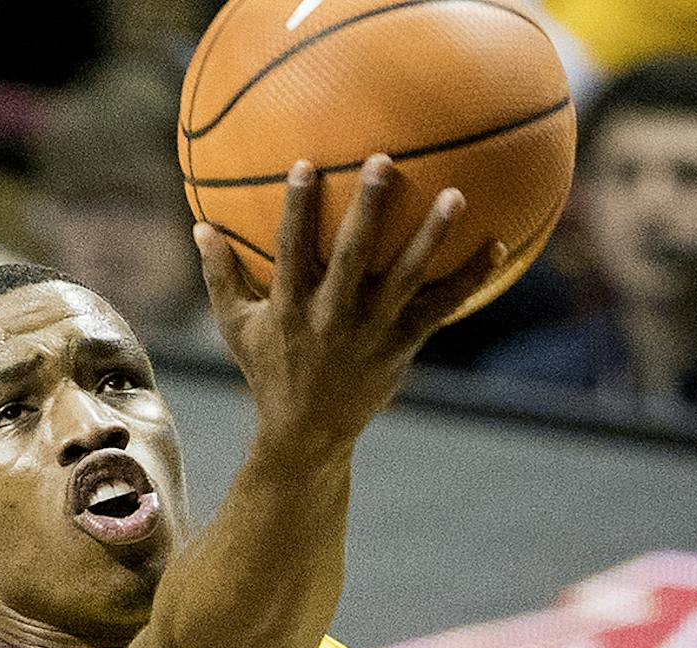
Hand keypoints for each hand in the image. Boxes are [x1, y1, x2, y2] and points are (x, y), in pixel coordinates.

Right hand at [196, 157, 501, 452]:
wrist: (305, 435)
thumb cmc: (269, 372)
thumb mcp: (237, 328)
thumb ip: (221, 277)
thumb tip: (199, 227)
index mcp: (290, 308)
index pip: (291, 250)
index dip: (298, 209)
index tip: (305, 164)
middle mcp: (331, 317)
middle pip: (352, 257)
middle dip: (368, 210)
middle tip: (383, 162)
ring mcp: (370, 332)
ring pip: (404, 279)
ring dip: (430, 238)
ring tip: (456, 196)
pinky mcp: (400, 346)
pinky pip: (439, 308)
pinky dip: (468, 279)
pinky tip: (497, 246)